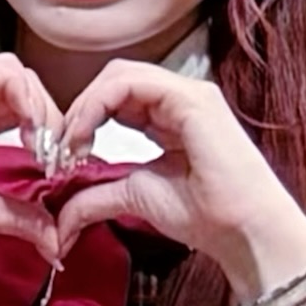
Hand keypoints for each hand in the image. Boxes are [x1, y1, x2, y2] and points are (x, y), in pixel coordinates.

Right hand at [0, 51, 65, 305]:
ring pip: (4, 68)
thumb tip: (56, 238)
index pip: (21, 104)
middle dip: (48, 110)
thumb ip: (20, 216)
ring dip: (34, 96)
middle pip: (19, 82)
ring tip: (42, 134)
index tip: (59, 162)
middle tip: (57, 149)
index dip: (49, 124)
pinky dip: (13, 86)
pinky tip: (25, 120)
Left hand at [46, 58, 305, 305]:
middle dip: (81, 107)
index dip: (84, 117)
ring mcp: (188, 95)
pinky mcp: (192, 100)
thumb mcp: (136, 198)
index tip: (63, 155)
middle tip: (61, 146)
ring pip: (120, 74)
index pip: (117, 95)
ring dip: (86, 105)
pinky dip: (100, 104)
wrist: (244, 231)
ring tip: (71, 142)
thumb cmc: (207, 216)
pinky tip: (87, 135)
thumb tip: (61, 217)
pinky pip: (133, 83)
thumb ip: (97, 198)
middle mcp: (180, 97)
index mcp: (170, 116)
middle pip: (115, 77)